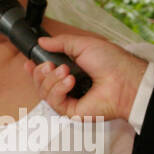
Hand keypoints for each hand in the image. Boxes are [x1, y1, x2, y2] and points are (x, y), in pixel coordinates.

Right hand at [24, 32, 147, 119]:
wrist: (125, 79)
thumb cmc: (111, 62)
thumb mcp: (83, 44)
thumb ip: (61, 43)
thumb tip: (42, 42)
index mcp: (71, 70)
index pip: (46, 73)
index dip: (34, 68)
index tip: (28, 61)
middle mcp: (68, 86)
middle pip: (40, 83)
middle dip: (41, 72)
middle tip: (52, 65)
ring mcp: (70, 100)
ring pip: (44, 92)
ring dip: (51, 79)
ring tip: (67, 71)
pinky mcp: (71, 112)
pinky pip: (53, 102)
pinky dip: (58, 89)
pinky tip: (70, 81)